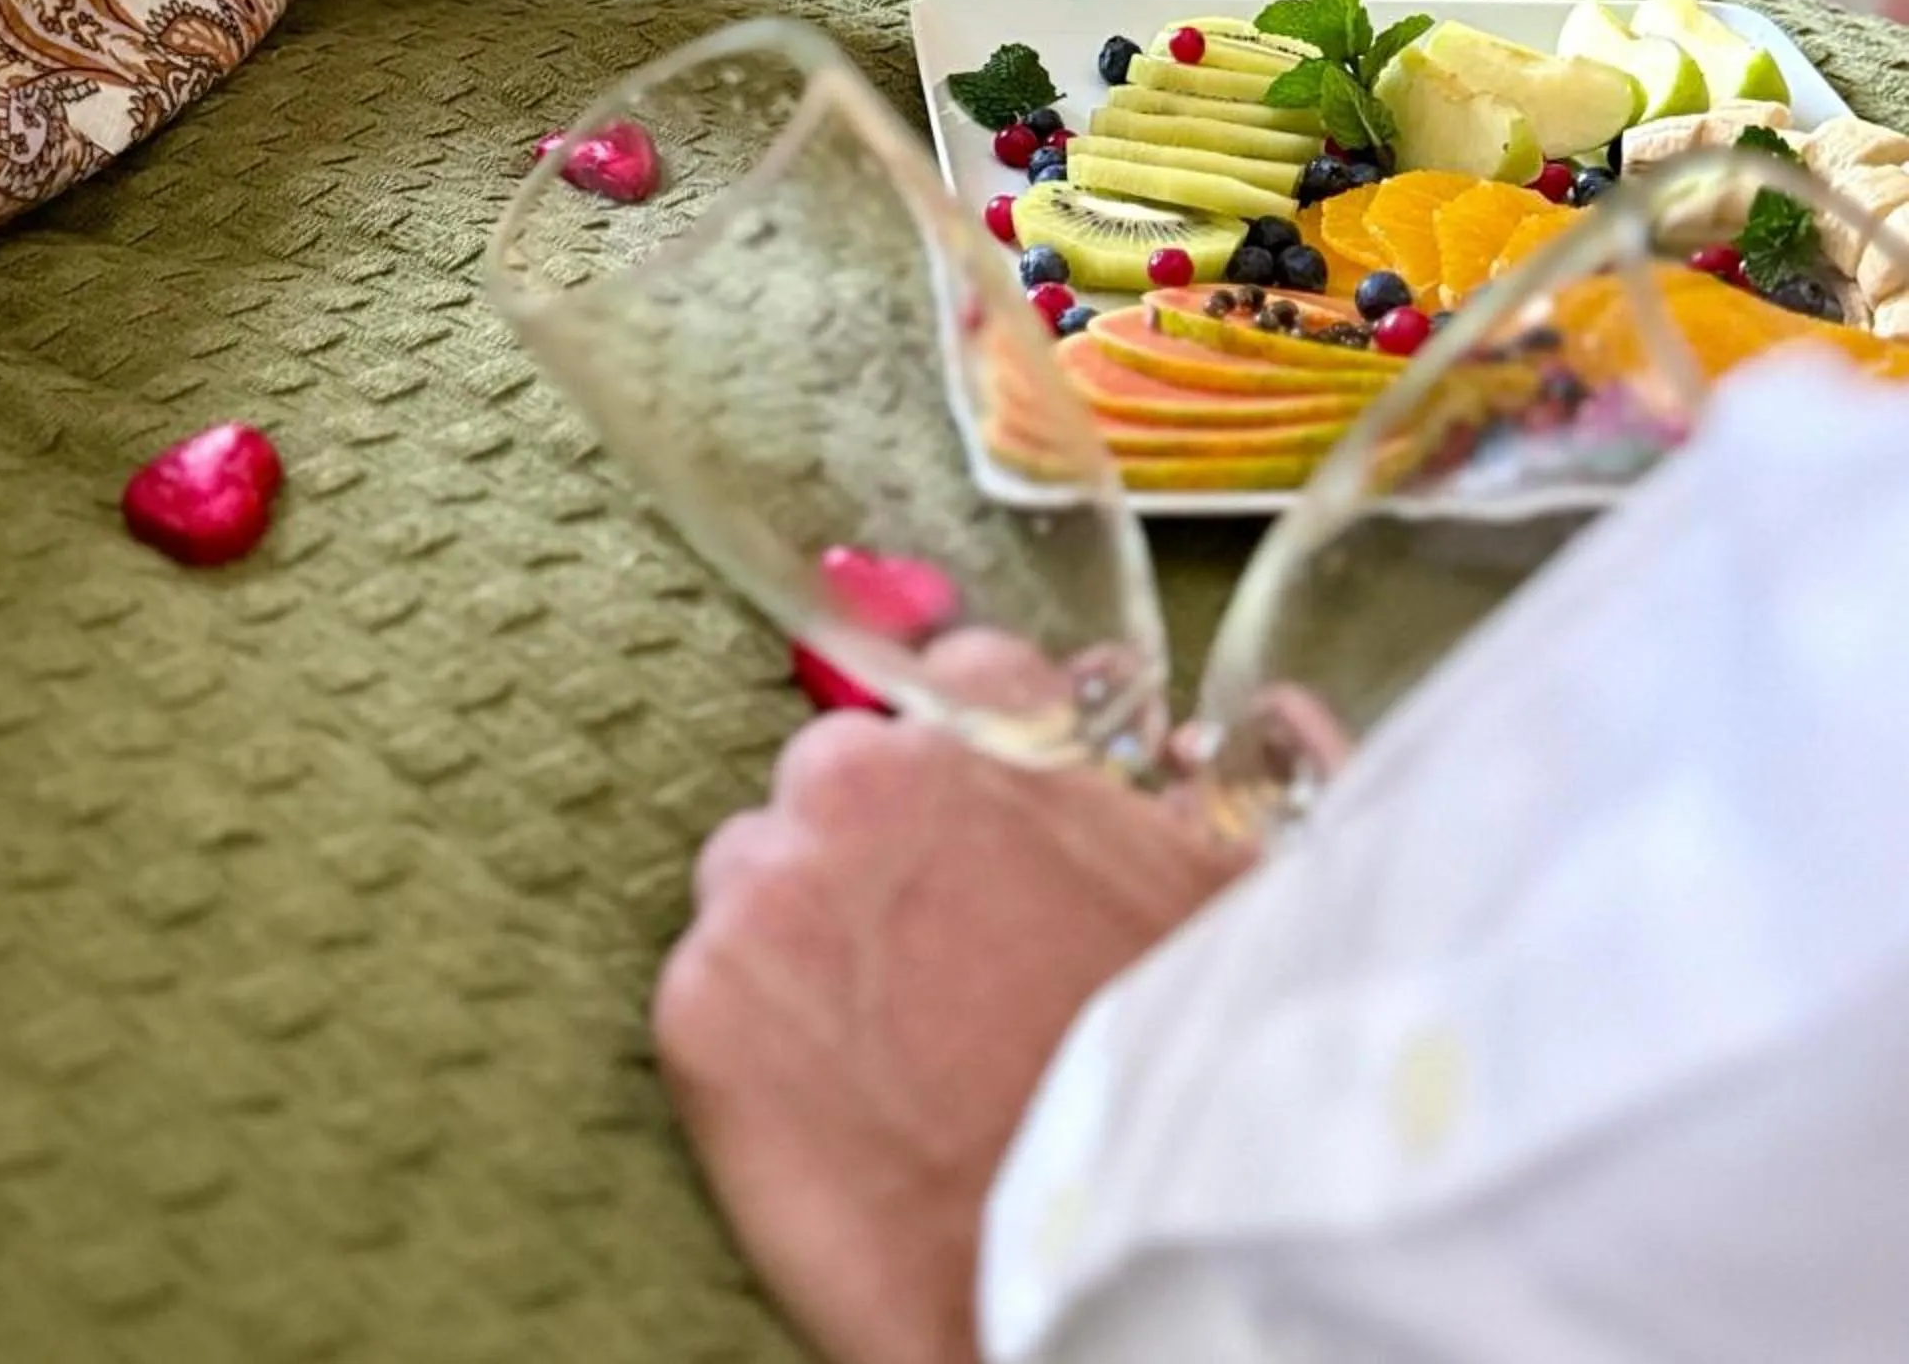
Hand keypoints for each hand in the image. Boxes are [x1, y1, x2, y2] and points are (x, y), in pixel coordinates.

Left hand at [653, 712, 1247, 1363]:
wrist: (1107, 1268)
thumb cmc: (1195, 1077)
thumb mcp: (1249, 893)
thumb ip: (1218, 783)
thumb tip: (1210, 733)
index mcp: (990, 727)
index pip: (954, 680)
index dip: (981, 770)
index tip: (991, 831)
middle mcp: (862, 779)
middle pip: (839, 777)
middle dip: (881, 850)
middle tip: (946, 960)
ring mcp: (767, 889)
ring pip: (758, 877)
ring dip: (806, 939)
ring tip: (891, 1048)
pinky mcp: (699, 1011)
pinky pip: (710, 991)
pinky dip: (757, 1044)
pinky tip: (839, 1110)